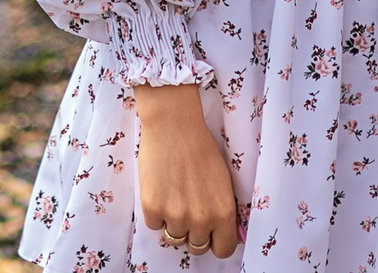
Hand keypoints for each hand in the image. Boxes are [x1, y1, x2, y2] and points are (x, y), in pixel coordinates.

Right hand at [131, 83, 240, 258]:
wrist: (174, 126)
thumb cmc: (201, 148)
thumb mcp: (224, 181)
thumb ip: (223, 210)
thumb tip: (224, 232)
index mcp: (223, 213)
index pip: (223, 250)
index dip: (216, 241)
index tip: (211, 233)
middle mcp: (201, 220)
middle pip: (197, 247)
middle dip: (194, 233)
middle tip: (189, 210)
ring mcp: (175, 216)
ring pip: (174, 238)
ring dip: (174, 222)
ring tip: (174, 196)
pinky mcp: (152, 209)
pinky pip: (154, 225)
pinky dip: (156, 212)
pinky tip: (161, 189)